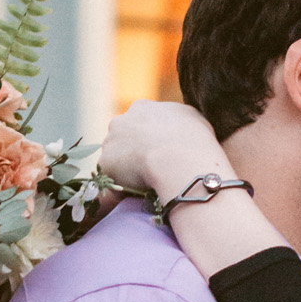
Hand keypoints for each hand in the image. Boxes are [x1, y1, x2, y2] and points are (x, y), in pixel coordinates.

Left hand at [96, 99, 225, 201]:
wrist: (179, 159)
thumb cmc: (195, 141)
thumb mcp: (195, 120)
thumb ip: (182, 120)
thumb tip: (183, 129)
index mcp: (143, 108)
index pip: (141, 123)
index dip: (151, 140)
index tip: (160, 153)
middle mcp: (121, 121)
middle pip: (123, 139)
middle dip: (134, 152)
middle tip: (152, 169)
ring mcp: (110, 142)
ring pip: (116, 158)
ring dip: (127, 169)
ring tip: (147, 183)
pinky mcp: (105, 163)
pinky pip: (112, 178)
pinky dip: (122, 186)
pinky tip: (138, 193)